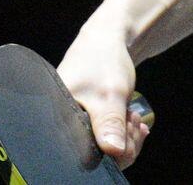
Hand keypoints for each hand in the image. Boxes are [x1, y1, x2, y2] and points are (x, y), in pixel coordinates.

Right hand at [58, 20, 151, 167]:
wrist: (107, 38)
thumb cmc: (103, 60)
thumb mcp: (110, 93)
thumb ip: (110, 124)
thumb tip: (114, 152)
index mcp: (58, 118)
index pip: (83, 155)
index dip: (110, 153)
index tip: (128, 131)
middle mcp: (61, 123)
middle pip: (95, 154)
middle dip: (122, 143)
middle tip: (134, 122)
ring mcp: (74, 121)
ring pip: (103, 146)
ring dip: (124, 137)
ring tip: (133, 117)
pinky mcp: (84, 119)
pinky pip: (104, 137)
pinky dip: (121, 132)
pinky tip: (131, 121)